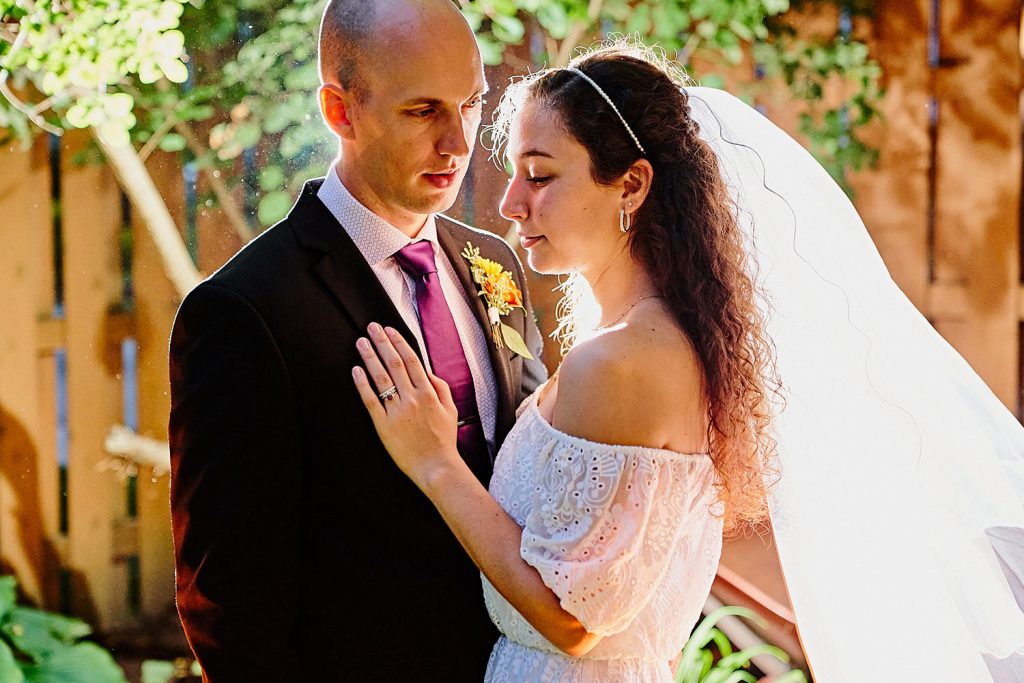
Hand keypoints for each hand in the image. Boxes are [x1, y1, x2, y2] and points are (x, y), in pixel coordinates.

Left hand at [352, 322, 461, 485]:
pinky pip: (371, 400)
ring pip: (381, 378)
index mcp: (428, 393)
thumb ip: (441, 388)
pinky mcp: (384, 425)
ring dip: (370, 357)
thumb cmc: (444, 441)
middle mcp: (412, 398)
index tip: (389, 330)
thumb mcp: (450, 411)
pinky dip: (362, 384)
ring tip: (361, 343)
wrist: (436, 467)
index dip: (399, 342)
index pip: (411, 360)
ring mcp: (397, 411)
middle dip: (382, 342)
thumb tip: (428, 372)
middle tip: (371, 327)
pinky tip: (356, 370)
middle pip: (394, 363)